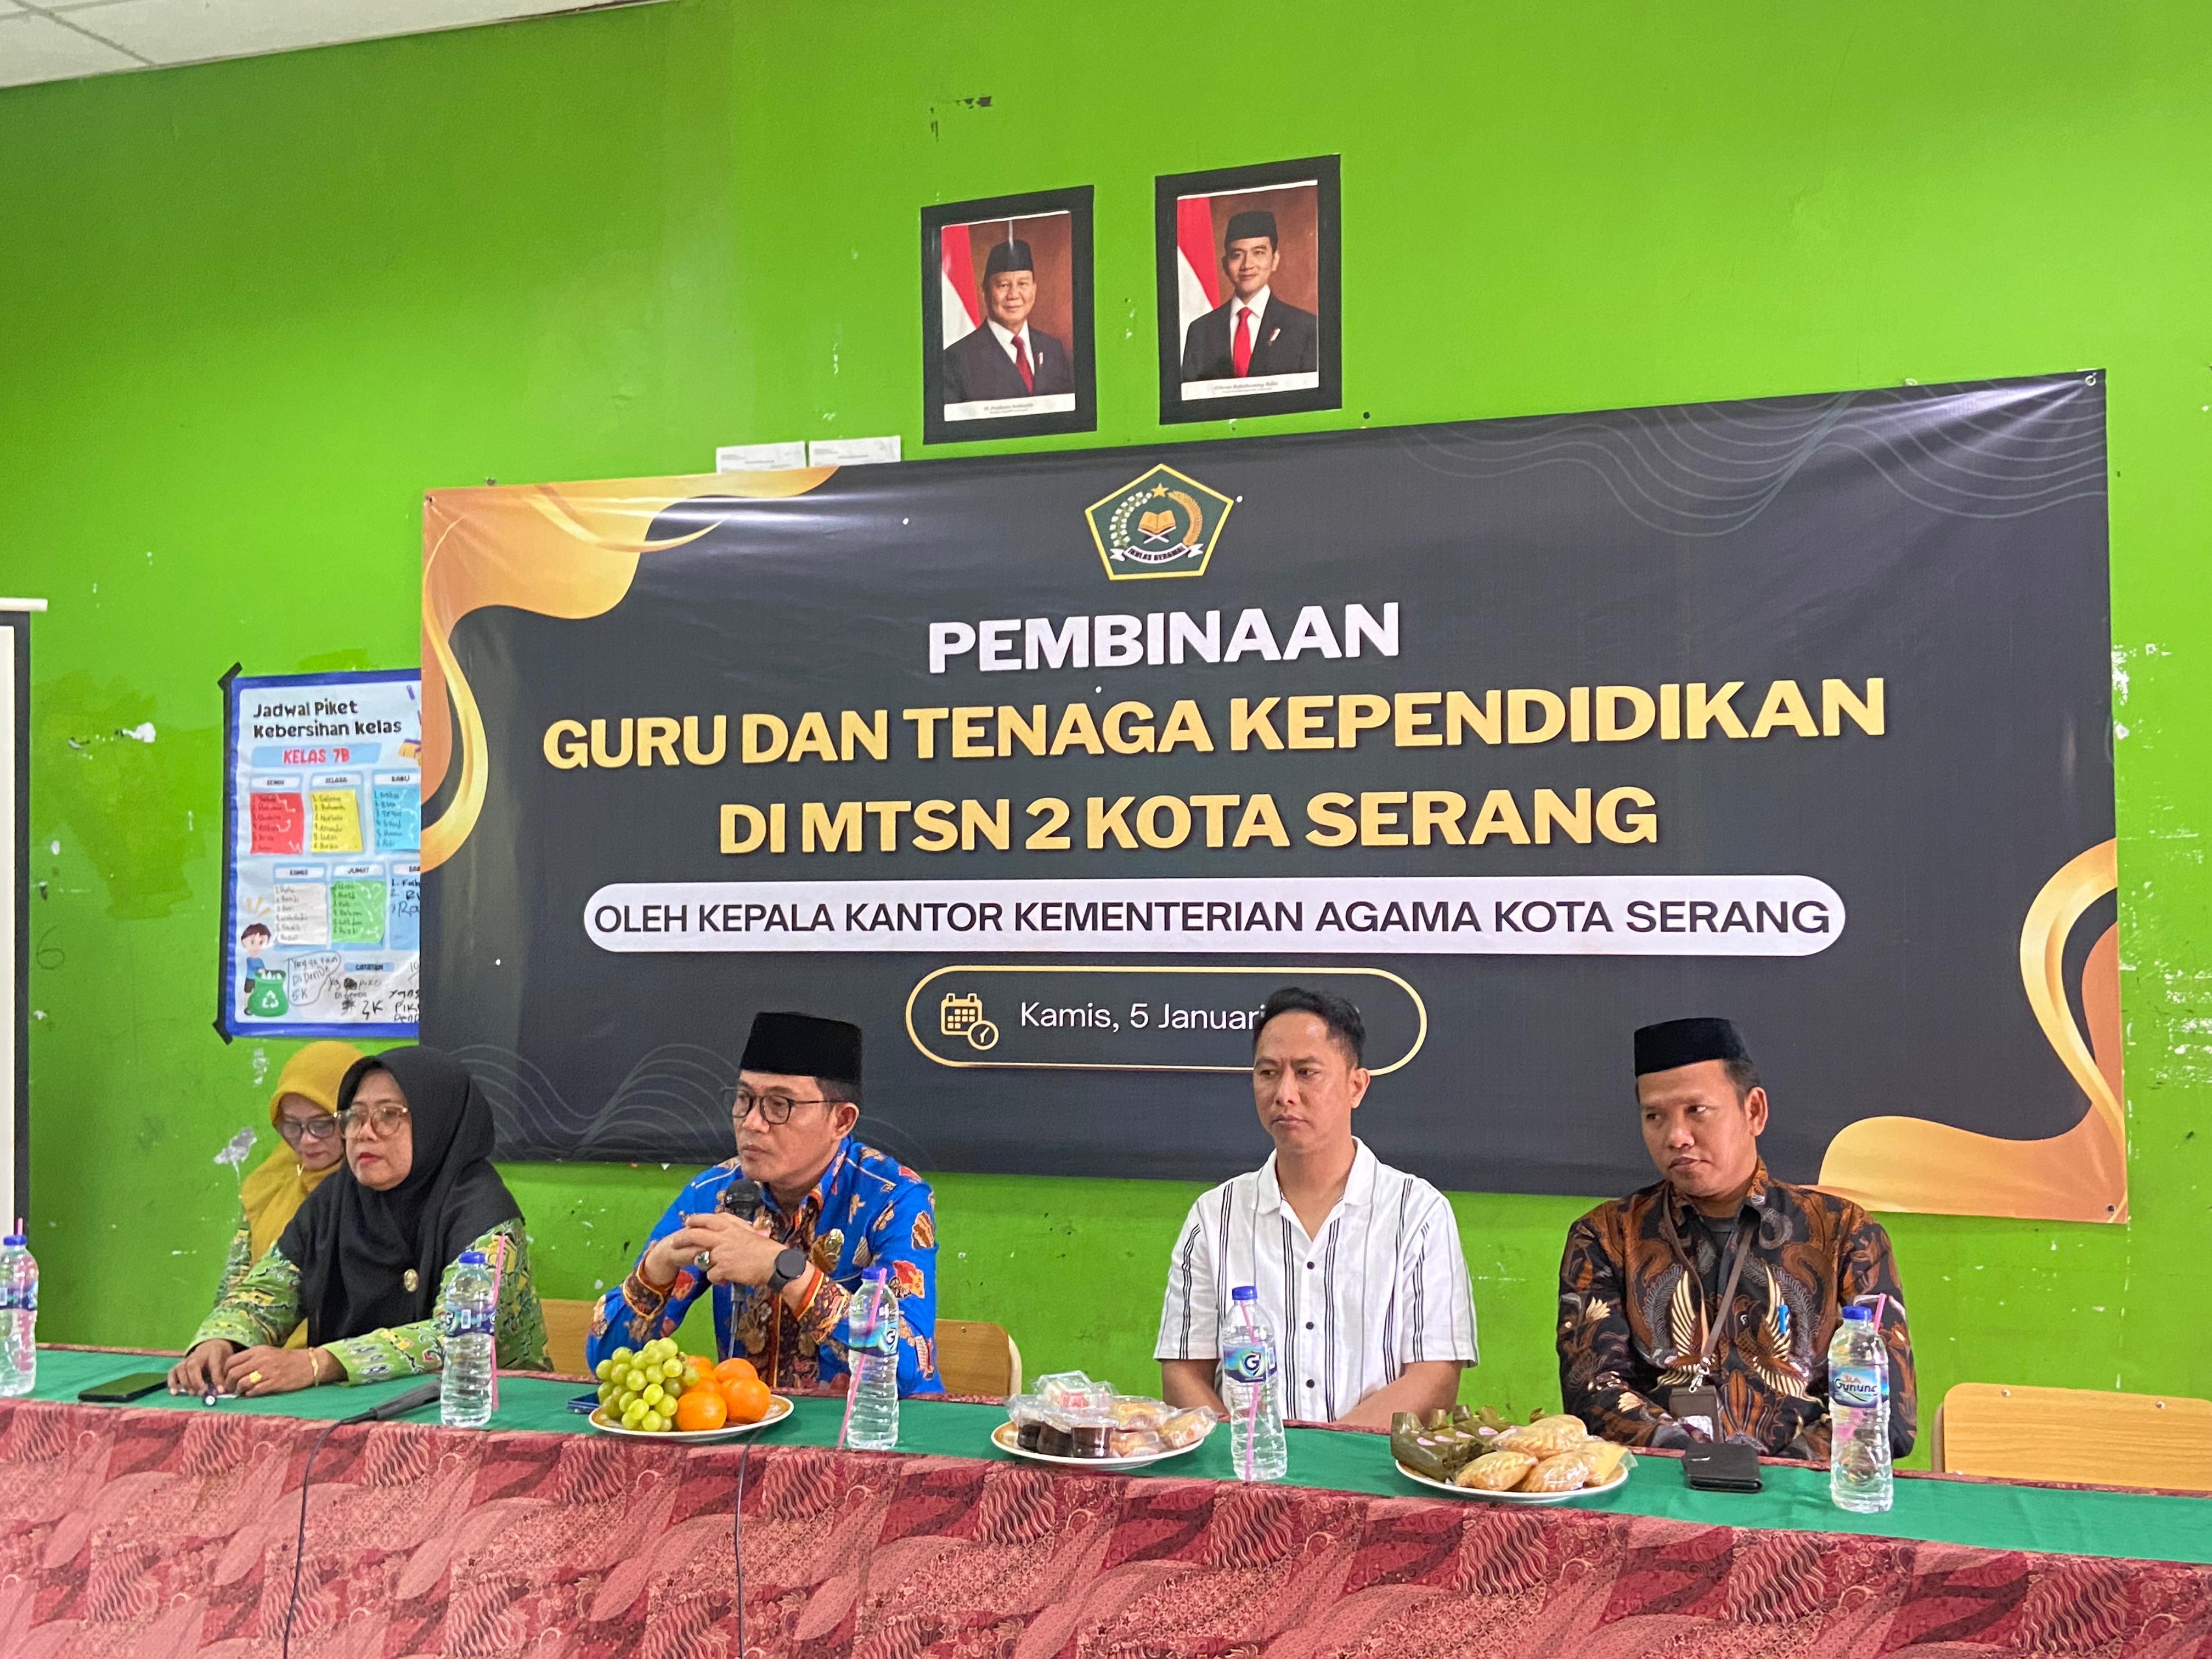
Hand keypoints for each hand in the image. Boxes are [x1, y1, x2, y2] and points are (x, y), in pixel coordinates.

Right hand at [169, 1340, 236, 1394]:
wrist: (212, 1345)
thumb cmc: (221, 1357)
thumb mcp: (227, 1362)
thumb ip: (224, 1374)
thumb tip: (221, 1391)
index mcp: (214, 1352)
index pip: (214, 1365)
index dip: (217, 1379)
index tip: (220, 1391)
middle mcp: (198, 1354)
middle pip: (193, 1366)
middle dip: (196, 1381)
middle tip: (202, 1393)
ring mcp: (187, 1359)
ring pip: (181, 1369)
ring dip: (185, 1383)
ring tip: (192, 1393)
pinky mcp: (179, 1364)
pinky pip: (172, 1372)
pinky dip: (172, 1382)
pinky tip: (174, 1392)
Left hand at [222, 1344, 323, 1396]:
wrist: (308, 1364)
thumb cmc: (286, 1359)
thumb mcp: (267, 1353)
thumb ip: (251, 1359)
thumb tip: (233, 1371)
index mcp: (257, 1351)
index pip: (231, 1361)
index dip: (224, 1371)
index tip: (225, 1377)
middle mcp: (260, 1360)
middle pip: (233, 1373)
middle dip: (228, 1383)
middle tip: (229, 1388)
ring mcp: (267, 1371)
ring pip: (242, 1383)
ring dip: (239, 1390)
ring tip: (240, 1392)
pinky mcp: (274, 1383)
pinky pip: (255, 1391)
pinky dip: (250, 1394)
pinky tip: (251, 1393)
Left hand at [663, 1212, 784, 1286]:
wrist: (774, 1263)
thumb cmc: (766, 1249)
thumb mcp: (750, 1232)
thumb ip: (737, 1228)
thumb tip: (730, 1225)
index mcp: (730, 1226)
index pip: (707, 1219)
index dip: (695, 1220)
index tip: (688, 1223)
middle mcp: (722, 1237)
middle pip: (694, 1234)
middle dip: (682, 1238)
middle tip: (675, 1242)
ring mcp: (721, 1252)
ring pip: (701, 1258)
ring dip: (705, 1264)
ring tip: (715, 1268)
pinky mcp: (722, 1268)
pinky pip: (711, 1275)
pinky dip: (717, 1278)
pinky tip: (726, 1278)